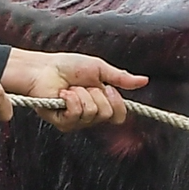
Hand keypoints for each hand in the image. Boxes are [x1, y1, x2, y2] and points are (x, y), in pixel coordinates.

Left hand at [2, 49, 148, 132]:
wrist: (44, 68)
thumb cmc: (67, 66)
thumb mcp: (99, 69)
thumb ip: (120, 78)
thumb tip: (144, 81)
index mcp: (100, 103)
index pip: (118, 116)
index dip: (117, 102)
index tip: (107, 87)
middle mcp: (90, 115)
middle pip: (108, 114)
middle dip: (97, 94)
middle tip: (83, 85)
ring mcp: (76, 121)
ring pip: (93, 113)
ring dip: (82, 94)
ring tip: (70, 88)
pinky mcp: (62, 123)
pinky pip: (77, 115)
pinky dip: (72, 100)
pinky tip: (63, 93)